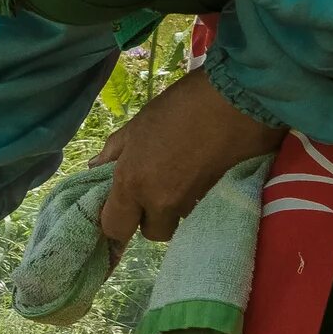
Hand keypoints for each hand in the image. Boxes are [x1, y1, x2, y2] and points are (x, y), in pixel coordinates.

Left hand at [95, 70, 282, 246]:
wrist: (237, 101)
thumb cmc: (181, 106)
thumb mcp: (137, 125)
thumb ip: (114, 152)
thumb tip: (95, 169)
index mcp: (133, 183)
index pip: (114, 228)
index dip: (115, 220)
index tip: (120, 206)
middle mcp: (161, 202)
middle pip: (150, 232)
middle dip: (150, 216)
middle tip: (154, 188)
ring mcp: (192, 206)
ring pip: (177, 224)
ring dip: (175, 210)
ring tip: (181, 179)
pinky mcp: (220, 203)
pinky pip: (200, 214)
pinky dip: (197, 203)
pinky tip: (201, 178)